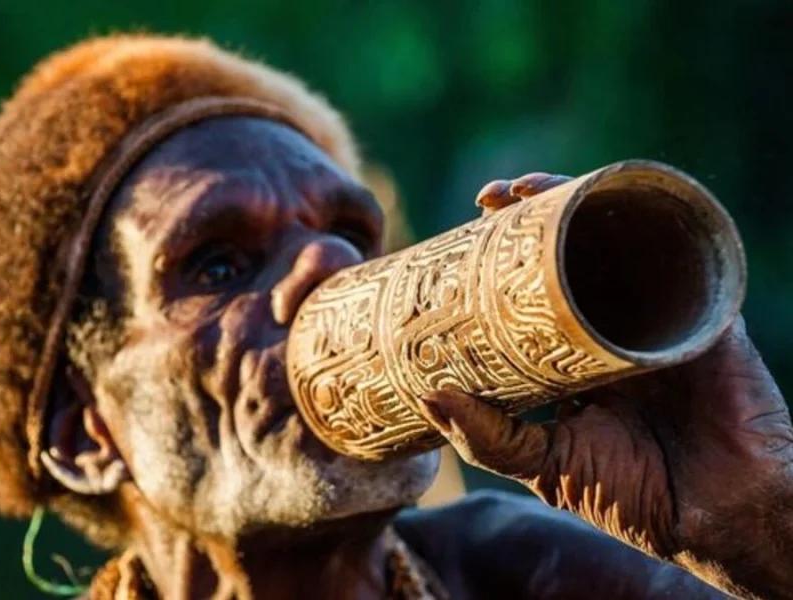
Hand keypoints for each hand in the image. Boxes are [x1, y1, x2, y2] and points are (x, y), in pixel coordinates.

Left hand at [424, 173, 792, 599]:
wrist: (720, 514)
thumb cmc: (634, 495)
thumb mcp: (545, 465)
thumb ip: (488, 438)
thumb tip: (428, 397)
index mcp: (573, 359)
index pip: (529, 299)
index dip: (496, 269)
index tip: (454, 246)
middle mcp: (609, 329)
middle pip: (564, 258)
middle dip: (526, 222)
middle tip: (487, 201)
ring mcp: (653, 315)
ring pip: (608, 241)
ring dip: (568, 204)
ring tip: (522, 189)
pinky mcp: (699, 308)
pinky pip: (669, 249)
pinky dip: (636, 215)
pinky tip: (600, 195)